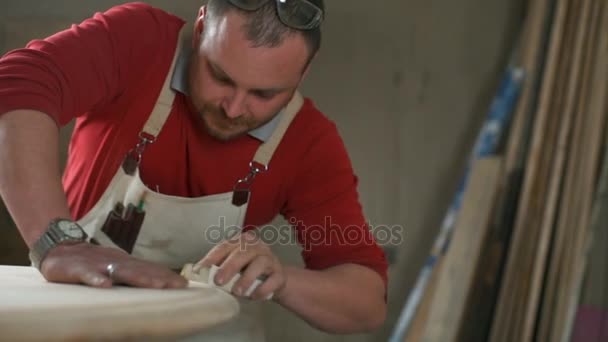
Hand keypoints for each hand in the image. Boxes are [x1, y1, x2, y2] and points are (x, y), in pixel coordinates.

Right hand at [40, 242, 186, 288]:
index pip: (150, 269)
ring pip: (121, 271)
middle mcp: (115, 261)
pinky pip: (88, 275)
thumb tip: (156, 282)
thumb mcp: (114, 265)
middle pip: (142, 270)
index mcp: (124, 262)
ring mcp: (98, 264)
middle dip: (161, 278)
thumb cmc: (91, 261)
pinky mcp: (78, 269)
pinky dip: (96, 280)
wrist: (59, 248)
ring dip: (140, 279)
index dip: (167, 276)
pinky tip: (105, 286)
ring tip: (157, 286)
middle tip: (178, 286)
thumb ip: (132, 273)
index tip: (184, 284)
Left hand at [195, 230, 285, 299]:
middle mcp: (257, 246)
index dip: (212, 258)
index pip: (225, 246)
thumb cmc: (248, 271)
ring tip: (237, 292)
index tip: (200, 270)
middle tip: (218, 281)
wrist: (274, 280)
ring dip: (247, 278)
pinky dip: (262, 289)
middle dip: (229, 267)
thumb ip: (217, 267)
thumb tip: (195, 273)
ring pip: (259, 264)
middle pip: (242, 253)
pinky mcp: (280, 273)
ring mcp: (270, 258)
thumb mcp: (232, 266)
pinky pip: (272, 279)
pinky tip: (253, 296)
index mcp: (242, 241)